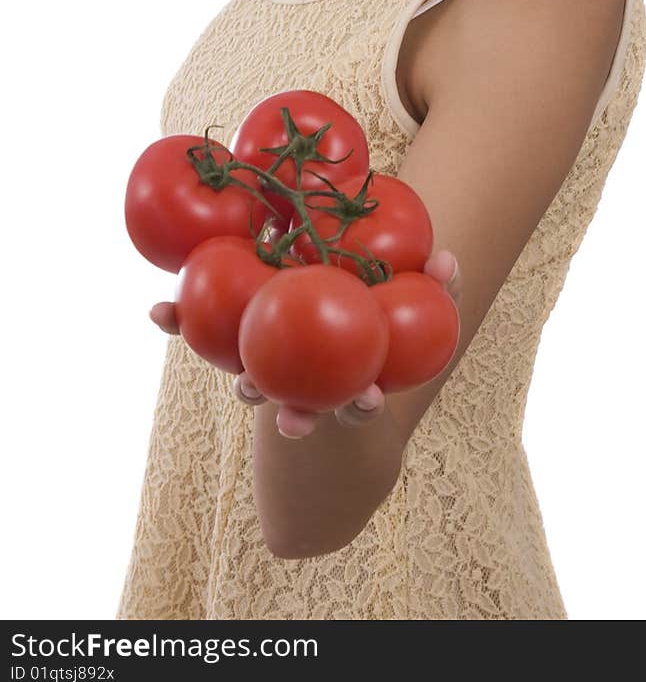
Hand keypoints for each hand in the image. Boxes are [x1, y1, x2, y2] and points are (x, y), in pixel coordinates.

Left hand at [149, 250, 462, 439]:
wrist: (322, 322)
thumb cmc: (378, 319)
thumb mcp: (417, 306)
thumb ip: (437, 286)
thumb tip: (451, 260)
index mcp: (352, 381)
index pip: (358, 401)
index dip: (362, 406)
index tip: (367, 401)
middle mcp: (306, 385)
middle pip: (299, 410)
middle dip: (296, 420)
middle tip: (293, 420)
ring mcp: (266, 369)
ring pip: (250, 384)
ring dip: (243, 387)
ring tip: (240, 387)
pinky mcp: (231, 341)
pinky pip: (203, 333)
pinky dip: (180, 323)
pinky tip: (157, 312)